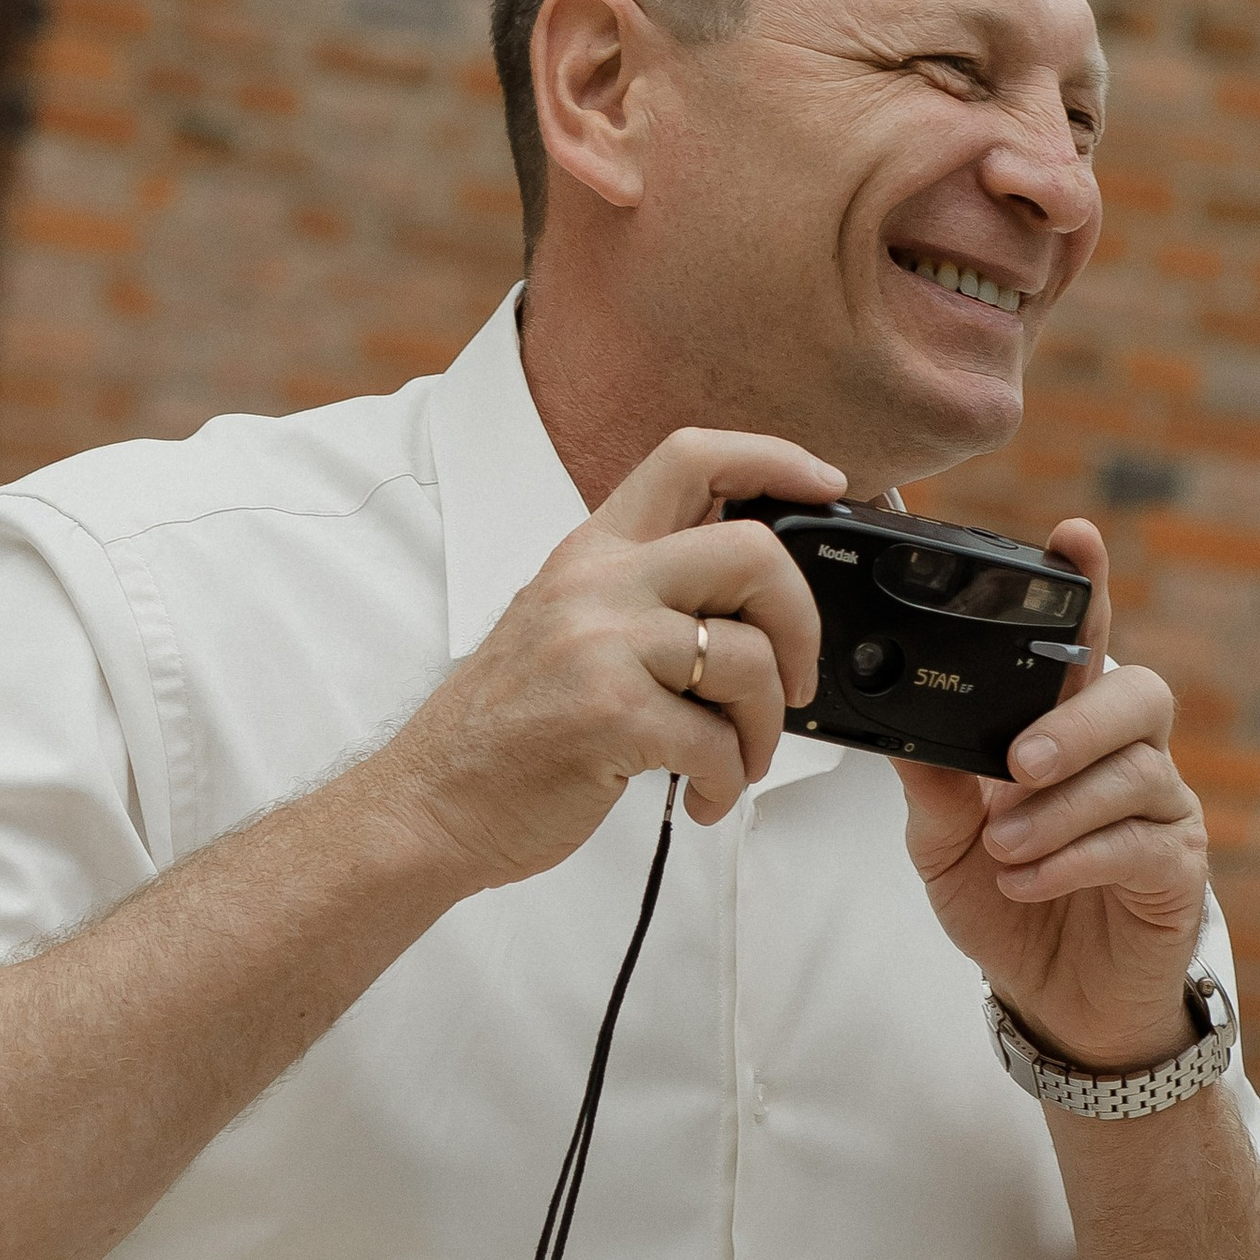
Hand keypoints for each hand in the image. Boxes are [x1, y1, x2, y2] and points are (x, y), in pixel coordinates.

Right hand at [380, 428, 833, 889]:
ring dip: (764, 728)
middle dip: (801, 623)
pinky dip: (730, 782)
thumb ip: (643, 596)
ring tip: (737, 762)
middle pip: (751, 552)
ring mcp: (600, 647)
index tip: (827, 485)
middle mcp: (596, 584)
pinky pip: (718, 742)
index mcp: (591, 551)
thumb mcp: (566, 626)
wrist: (431, 803)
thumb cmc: (507, 728)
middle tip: (794, 680)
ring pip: (749, 659)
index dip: (775, 458)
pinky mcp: (610, 717)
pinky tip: (704, 797)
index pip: (691, 456)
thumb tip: (753, 606)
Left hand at [894, 517, 1209, 1071]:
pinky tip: (1027, 880)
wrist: (1053, 1001)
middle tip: (1017, 764)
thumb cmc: (1008, 901)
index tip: (1073, 535)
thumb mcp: (943, 842)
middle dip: (1076, 721)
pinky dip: (1072, 858)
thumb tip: (894, 724)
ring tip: (1002, 846)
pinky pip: (1138, 841)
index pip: (1087, 640)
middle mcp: (1126, 752)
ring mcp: (1162, 807)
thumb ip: (931, 781)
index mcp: (1069, 725)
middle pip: (1138, 691)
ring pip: (1137, 770)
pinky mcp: (1177, 866)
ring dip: (1058, 808)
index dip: (1089, 586)